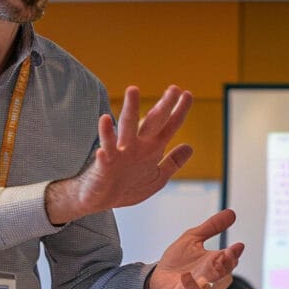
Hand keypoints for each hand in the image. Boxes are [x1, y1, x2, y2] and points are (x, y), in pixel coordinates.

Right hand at [45, 85, 193, 223]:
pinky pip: (105, 150)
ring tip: (133, 90)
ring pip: (127, 127)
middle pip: (152, 122)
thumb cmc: (125, 187)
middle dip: (163, 106)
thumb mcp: (155, 178)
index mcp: (150, 150)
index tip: (188, 93)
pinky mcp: (104, 164)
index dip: (179, 112)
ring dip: (131, 109)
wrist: (98, 200)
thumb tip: (190, 147)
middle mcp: (136, 146)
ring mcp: (119, 153)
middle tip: (174, 88)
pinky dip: (106, 138)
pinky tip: (105, 121)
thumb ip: (172, 163)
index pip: (168, 127)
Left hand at [146, 209, 245, 288]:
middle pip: (223, 273)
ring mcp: (198, 287)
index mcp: (213, 262)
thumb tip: (231, 213)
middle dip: (226, 264)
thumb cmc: (178, 260)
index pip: (229, 259)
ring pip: (211, 285)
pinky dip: (192, 288)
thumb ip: (211, 227)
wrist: (158, 279)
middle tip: (228, 254)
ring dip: (213, 275)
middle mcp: (209, 276)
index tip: (239, 245)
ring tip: (214, 263)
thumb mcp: (193, 238)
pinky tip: (187, 277)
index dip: (234, 253)